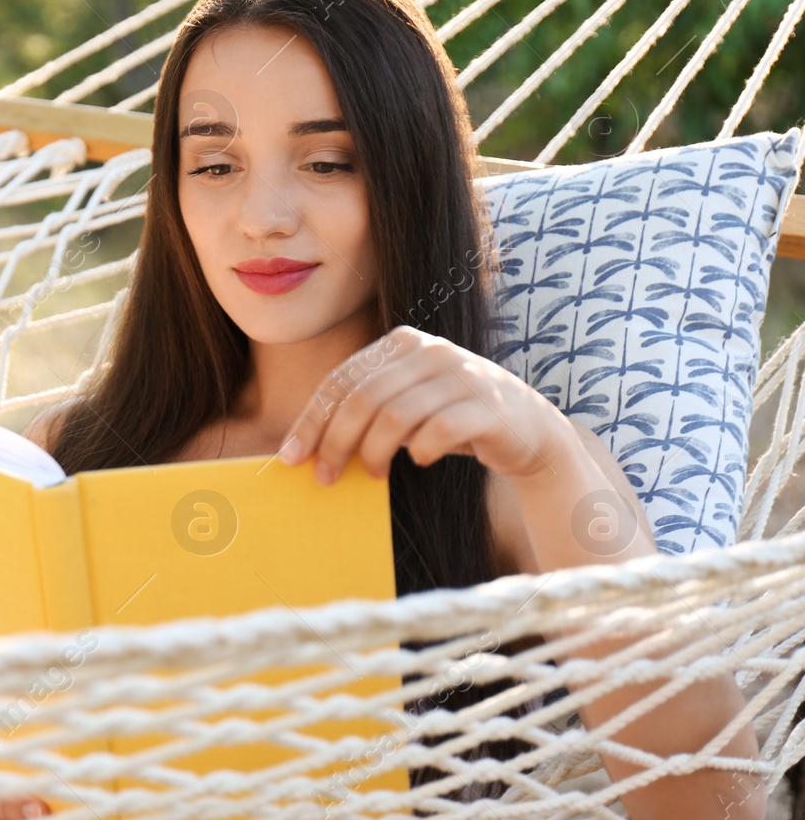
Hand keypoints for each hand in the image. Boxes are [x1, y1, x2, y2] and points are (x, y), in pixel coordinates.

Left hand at [276, 325, 569, 484]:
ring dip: (374, 454)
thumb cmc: (452, 419)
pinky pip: (437, 432)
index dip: (312, 420)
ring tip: (372, 474)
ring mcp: (463, 375)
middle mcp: (431, 351)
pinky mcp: (489, 406)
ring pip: (395, 417)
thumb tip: (306, 446)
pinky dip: (419, 452)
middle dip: (335, 442)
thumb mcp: (405, 404)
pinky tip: (418, 461)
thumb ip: (364, 411)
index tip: (292, 456)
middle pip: (363, 399)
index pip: (342, 380)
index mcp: (402, 343)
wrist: (528, 431)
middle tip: (324, 476)